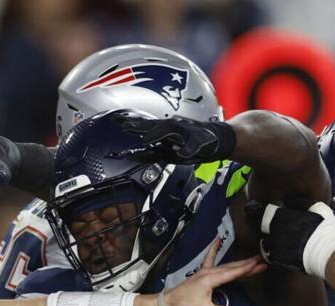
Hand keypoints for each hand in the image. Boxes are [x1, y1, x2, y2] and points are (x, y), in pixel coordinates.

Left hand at [110, 111, 235, 164]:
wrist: (219, 139)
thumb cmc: (192, 145)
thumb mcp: (168, 152)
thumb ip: (151, 153)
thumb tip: (132, 157)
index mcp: (166, 130)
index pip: (145, 125)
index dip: (131, 122)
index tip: (115, 120)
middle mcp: (175, 127)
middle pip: (153, 124)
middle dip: (139, 124)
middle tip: (123, 125)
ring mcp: (188, 131)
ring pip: (172, 130)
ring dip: (158, 133)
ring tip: (146, 136)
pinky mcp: (201, 140)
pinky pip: (194, 145)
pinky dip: (188, 149)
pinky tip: (182, 154)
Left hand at [148, 240, 264, 305]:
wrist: (167, 303)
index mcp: (211, 279)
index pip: (232, 273)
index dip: (247, 269)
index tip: (259, 263)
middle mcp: (209, 272)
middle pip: (231, 267)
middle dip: (247, 265)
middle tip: (262, 261)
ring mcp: (204, 272)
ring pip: (225, 265)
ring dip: (239, 263)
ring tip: (252, 260)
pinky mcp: (201, 274)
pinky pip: (210, 259)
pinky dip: (214, 250)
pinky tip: (217, 241)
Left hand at [250, 200, 334, 278]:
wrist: (327, 254)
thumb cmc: (325, 230)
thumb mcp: (317, 208)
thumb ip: (301, 203)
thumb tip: (291, 201)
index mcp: (284, 217)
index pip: (264, 211)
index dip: (256, 209)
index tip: (251, 208)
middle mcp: (276, 231)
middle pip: (261, 226)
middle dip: (260, 224)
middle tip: (260, 223)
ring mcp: (276, 246)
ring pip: (264, 242)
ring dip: (267, 239)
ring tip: (272, 239)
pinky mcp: (279, 259)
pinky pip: (268, 255)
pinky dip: (271, 252)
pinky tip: (276, 251)